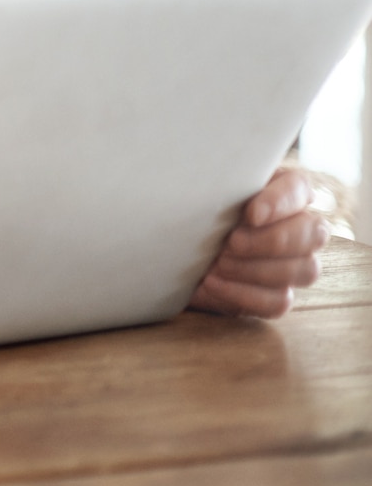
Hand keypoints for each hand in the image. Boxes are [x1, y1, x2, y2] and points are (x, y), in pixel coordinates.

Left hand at [188, 167, 327, 318]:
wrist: (171, 252)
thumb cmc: (190, 211)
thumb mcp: (200, 191)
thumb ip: (219, 184)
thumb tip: (217, 183)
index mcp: (282, 192)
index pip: (298, 188)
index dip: (281, 202)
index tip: (251, 214)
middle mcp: (299, 228)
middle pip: (314, 233)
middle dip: (272, 241)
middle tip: (232, 242)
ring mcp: (295, 265)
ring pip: (305, 270)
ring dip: (257, 269)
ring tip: (218, 263)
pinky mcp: (278, 296)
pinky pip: (279, 302)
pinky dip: (244, 294)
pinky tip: (214, 283)